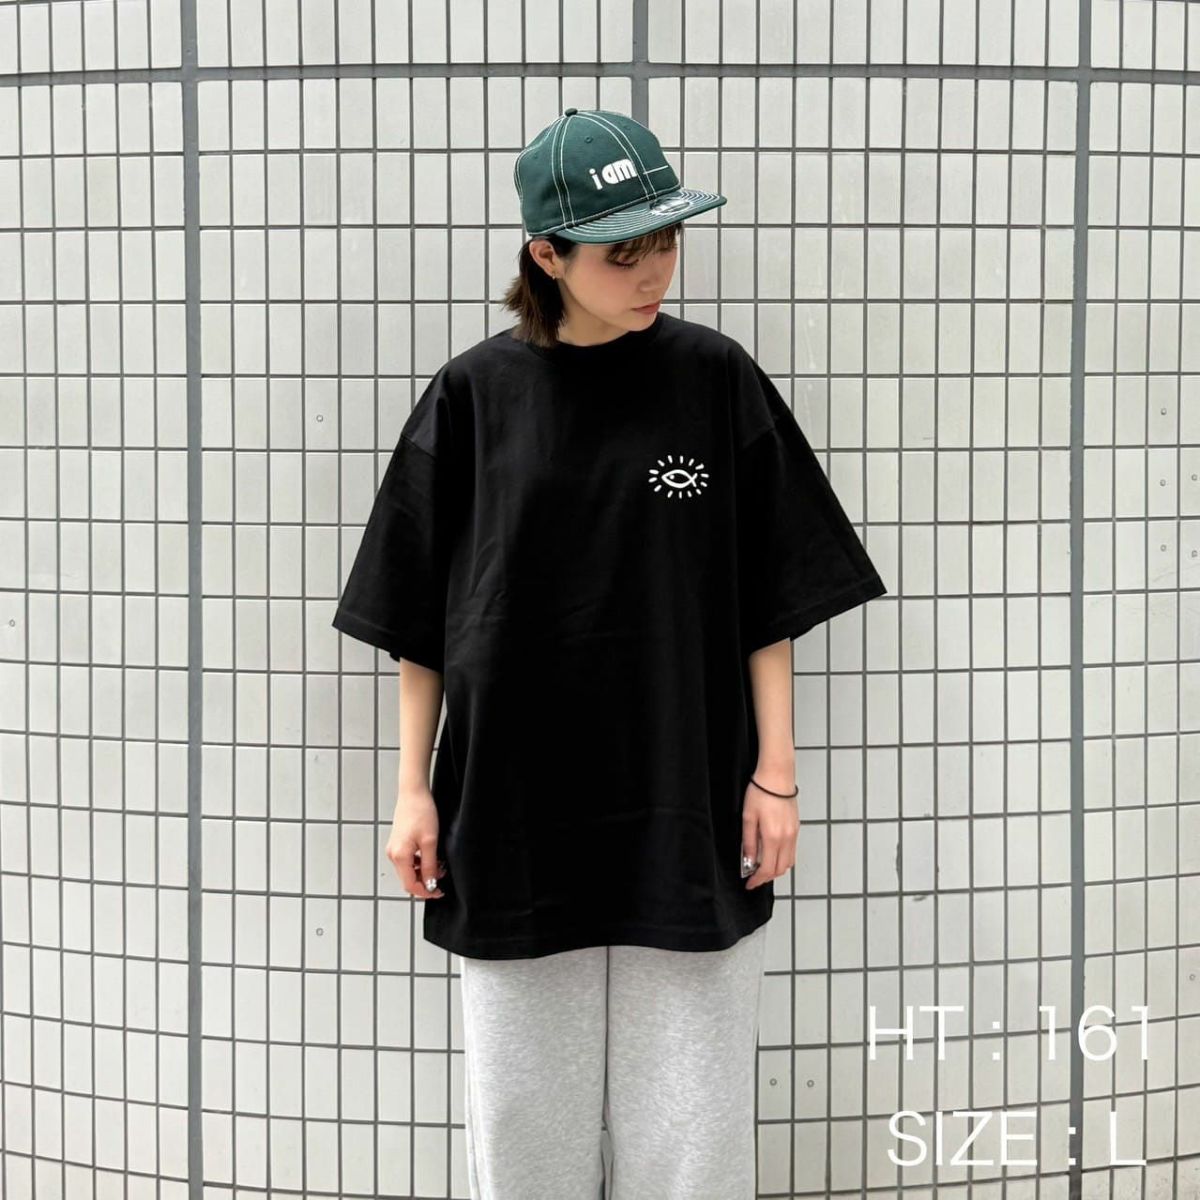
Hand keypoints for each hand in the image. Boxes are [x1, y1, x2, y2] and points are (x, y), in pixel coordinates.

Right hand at [386, 786, 447, 899]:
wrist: (413, 793)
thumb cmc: (420, 812)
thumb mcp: (430, 842)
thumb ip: (429, 865)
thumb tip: (431, 883)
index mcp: (399, 856)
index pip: (411, 885)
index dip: (426, 892)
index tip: (438, 892)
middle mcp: (393, 854)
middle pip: (408, 880)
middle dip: (426, 882)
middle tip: (441, 879)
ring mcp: (394, 849)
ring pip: (408, 871)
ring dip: (423, 873)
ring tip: (438, 866)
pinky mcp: (397, 843)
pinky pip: (407, 861)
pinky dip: (419, 864)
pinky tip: (430, 857)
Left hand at [741, 768, 798, 889]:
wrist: (777, 776)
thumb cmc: (761, 792)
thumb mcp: (748, 818)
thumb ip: (749, 842)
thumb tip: (749, 860)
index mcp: (773, 837)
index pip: (767, 869)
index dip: (758, 880)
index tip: (750, 883)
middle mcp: (787, 838)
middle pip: (780, 869)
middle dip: (767, 877)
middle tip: (754, 878)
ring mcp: (793, 834)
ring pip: (788, 862)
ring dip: (776, 869)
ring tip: (762, 866)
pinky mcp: (796, 828)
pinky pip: (792, 851)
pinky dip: (782, 858)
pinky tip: (772, 853)